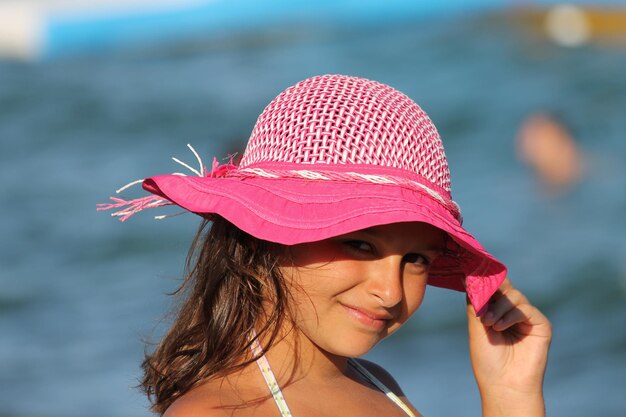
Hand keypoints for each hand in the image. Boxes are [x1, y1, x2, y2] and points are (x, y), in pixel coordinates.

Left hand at [467, 278, 551, 416]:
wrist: (504, 384)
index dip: (483, 281)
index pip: (492, 289)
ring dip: (498, 307)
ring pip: (513, 296)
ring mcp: (527, 318)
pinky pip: (525, 308)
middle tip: (480, 298)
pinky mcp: (541, 324)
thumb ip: (476, 302)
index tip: (469, 276)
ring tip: (488, 324)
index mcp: (497, 312)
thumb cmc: (487, 359)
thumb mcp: (476, 326)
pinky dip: (510, 315)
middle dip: (491, 290)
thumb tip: (469, 277)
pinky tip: (499, 327)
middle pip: (504, 287)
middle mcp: (512, 312)